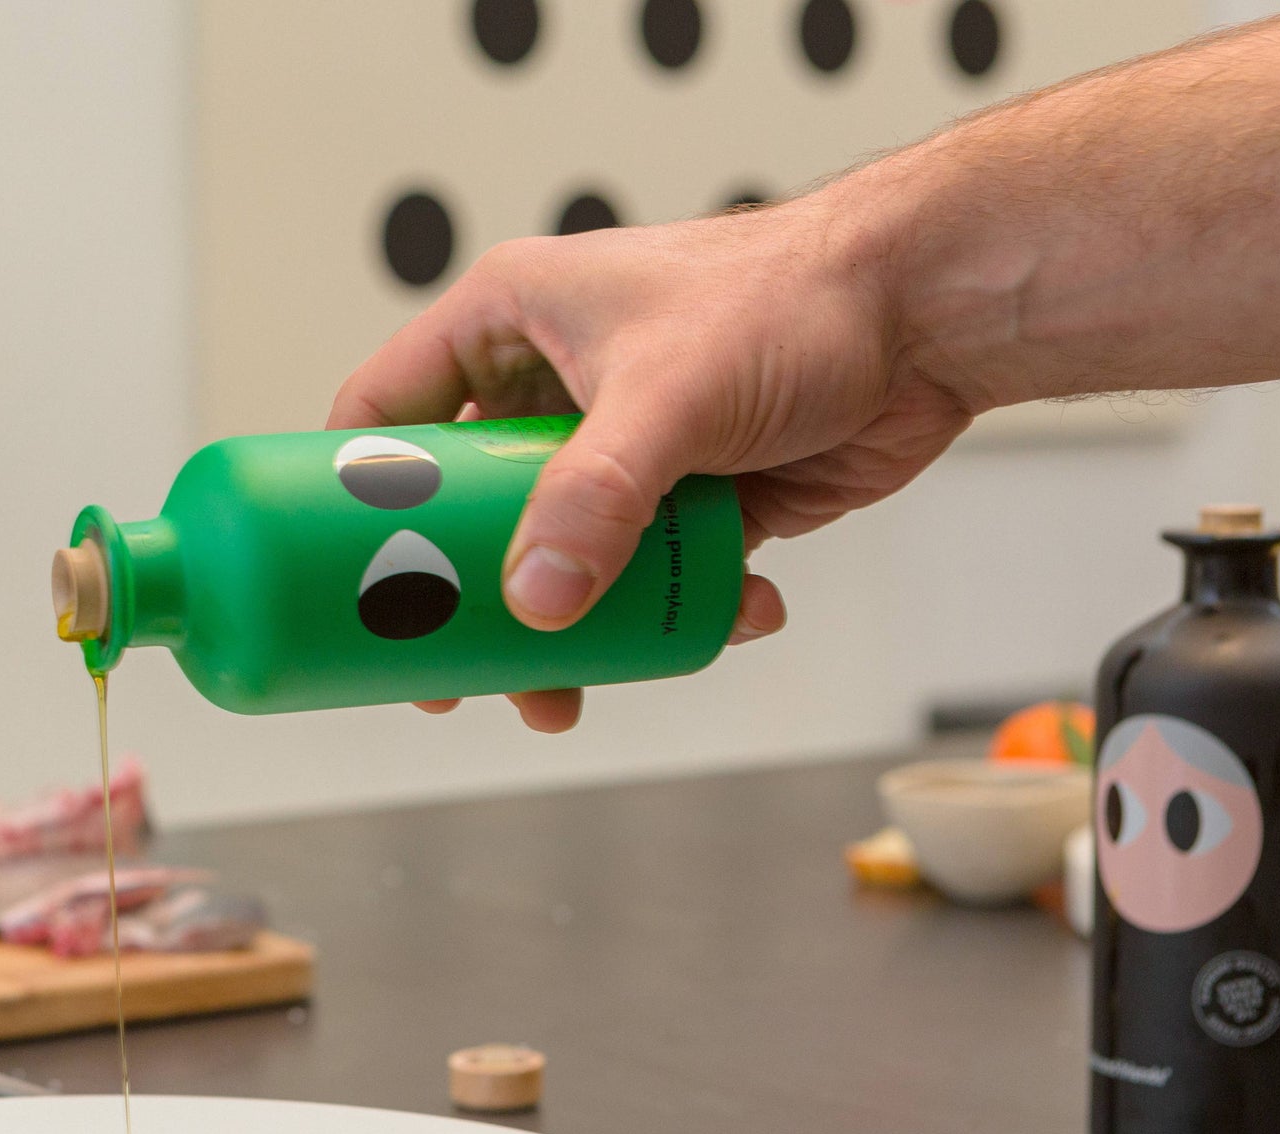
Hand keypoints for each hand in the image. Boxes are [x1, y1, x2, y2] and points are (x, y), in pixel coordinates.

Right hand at [329, 189, 973, 732]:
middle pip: (466, 511)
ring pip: (557, 557)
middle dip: (468, 599)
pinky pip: (648, 573)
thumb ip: (595, 499)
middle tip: (460, 676)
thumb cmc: (799, 296)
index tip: (344, 583)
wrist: (935, 315)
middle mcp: (550, 385)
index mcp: (509, 323)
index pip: (387, 412)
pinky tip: (733, 614)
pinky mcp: (687, 494)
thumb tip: (535, 602)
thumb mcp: (669, 395)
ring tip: (573, 690)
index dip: (352, 499)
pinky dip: (675, 609)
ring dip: (570, 628)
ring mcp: (618, 445)